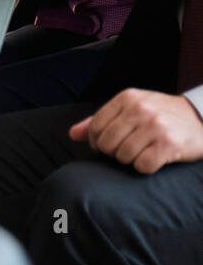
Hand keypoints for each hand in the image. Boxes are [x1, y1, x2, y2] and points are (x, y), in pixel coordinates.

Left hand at [69, 89, 202, 173]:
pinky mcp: (169, 144)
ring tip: (143, 151)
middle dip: (115, 152)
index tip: (106, 147)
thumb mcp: (131, 108)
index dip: (97, 143)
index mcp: (127, 97)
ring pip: (123, 156)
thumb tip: (73, 135)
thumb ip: (101, 120)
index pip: (95, 127)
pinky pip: (142, 166)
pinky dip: (146, 167)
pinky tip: (155, 158)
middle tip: (129, 149)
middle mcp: (139, 109)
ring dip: (131, 160)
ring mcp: (155, 125)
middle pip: (107, 144)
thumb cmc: (161, 115)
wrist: (200, 119)